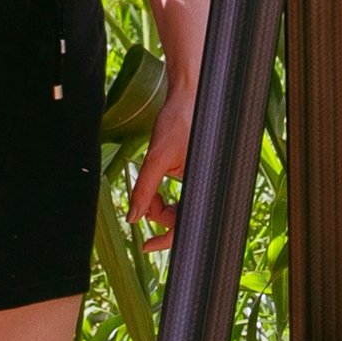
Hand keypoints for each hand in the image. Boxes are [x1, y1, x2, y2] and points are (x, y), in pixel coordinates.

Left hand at [130, 69, 193, 244]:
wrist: (192, 96)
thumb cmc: (180, 121)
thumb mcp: (157, 157)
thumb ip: (145, 188)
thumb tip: (133, 217)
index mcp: (203, 185)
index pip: (186, 227)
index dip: (166, 240)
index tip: (146, 245)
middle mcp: (208, 186)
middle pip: (182, 219)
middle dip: (159, 214)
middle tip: (144, 202)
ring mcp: (205, 181)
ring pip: (181, 208)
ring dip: (161, 204)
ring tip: (150, 187)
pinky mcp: (201, 175)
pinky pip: (184, 196)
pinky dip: (168, 195)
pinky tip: (158, 186)